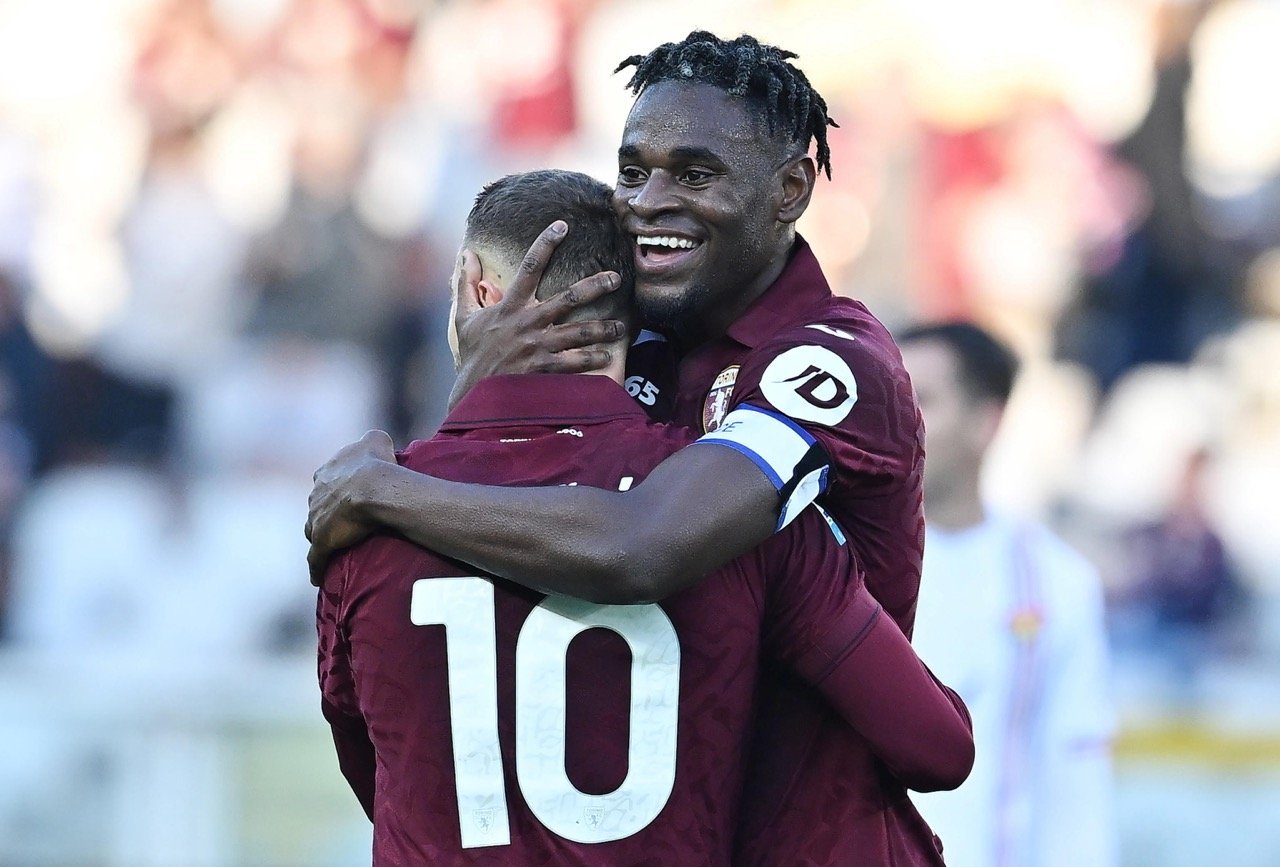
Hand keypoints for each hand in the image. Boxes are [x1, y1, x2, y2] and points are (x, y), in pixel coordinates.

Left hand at [306, 430, 395, 585]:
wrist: (374, 487)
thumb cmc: (378, 464)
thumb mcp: (376, 439)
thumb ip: (372, 439)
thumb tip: (376, 441)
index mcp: (326, 473)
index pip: (325, 482)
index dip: (334, 489)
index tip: (345, 495)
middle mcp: (315, 495)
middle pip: (317, 507)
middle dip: (324, 513)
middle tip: (340, 521)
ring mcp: (316, 519)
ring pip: (314, 531)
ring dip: (320, 537)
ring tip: (333, 546)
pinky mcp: (322, 541)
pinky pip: (316, 559)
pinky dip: (316, 568)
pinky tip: (318, 578)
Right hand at [448, 221, 625, 407]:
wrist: (472, 393)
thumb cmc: (472, 354)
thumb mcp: (464, 316)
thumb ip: (466, 283)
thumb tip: (465, 253)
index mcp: (510, 306)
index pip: (529, 266)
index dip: (546, 243)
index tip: (562, 226)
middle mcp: (527, 322)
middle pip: (568, 298)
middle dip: (595, 286)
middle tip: (616, 278)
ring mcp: (537, 346)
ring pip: (578, 332)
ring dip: (603, 329)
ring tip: (621, 327)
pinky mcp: (543, 368)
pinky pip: (574, 362)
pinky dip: (592, 360)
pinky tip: (608, 358)